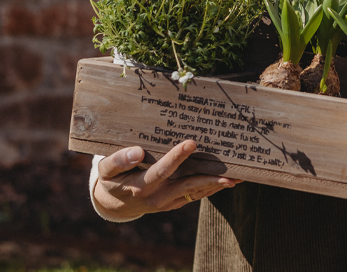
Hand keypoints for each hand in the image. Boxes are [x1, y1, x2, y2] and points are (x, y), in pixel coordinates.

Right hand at [93, 140, 240, 219]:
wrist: (114, 203)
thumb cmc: (112, 179)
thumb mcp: (107, 171)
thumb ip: (119, 161)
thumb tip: (137, 152)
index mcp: (140, 186)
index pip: (162, 171)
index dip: (177, 157)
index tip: (192, 142)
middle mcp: (157, 197)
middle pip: (187, 186)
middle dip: (209, 178)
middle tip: (229, 172)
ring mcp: (167, 202)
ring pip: (195, 193)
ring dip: (217, 185)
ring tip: (238, 176)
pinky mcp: (174, 203)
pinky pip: (196, 196)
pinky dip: (212, 188)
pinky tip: (228, 180)